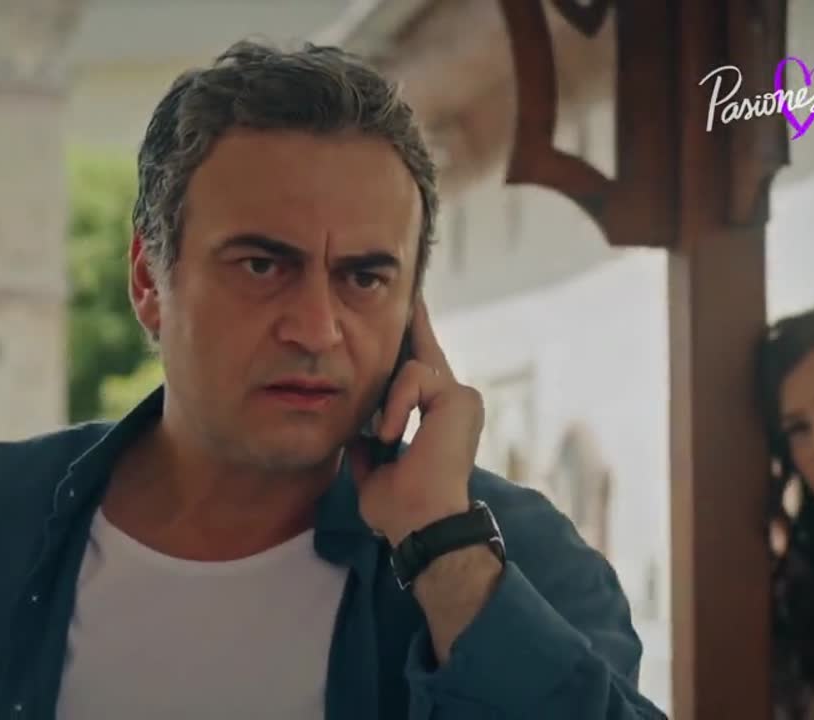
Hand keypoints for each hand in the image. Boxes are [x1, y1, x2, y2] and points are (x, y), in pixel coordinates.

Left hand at [347, 296, 484, 545]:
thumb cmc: (401, 507)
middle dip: (414, 320)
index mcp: (437, 416)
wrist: (422, 522)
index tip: (408, 310)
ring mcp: (460, 398)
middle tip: (411, 285)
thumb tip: (353, 431)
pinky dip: (396, 406)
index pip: (420, 370)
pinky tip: (393, 435)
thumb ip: (367, 445)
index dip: (410, 340)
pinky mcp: (460, 397)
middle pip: (425, 349)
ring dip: (388, 403)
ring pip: (411, 367)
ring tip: (385, 439)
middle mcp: (454, 401)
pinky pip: (415, 377)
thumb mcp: (373, 469)